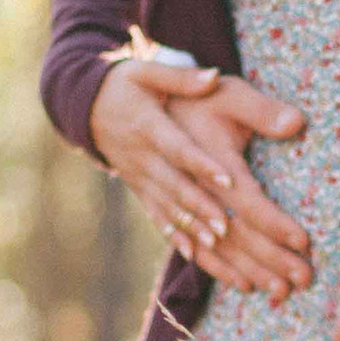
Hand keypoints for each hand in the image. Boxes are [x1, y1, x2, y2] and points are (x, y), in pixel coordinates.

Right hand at [91, 61, 312, 298]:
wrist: (87, 107)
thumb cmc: (128, 85)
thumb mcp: (151, 72)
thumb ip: (183, 78)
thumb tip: (214, 77)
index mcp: (150, 127)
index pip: (180, 150)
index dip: (203, 167)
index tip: (231, 184)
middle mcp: (144, 161)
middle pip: (183, 195)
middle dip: (215, 219)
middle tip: (252, 241)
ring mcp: (142, 182)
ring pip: (177, 218)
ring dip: (207, 243)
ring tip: (240, 267)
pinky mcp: (143, 194)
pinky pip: (165, 224)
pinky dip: (185, 245)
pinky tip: (205, 262)